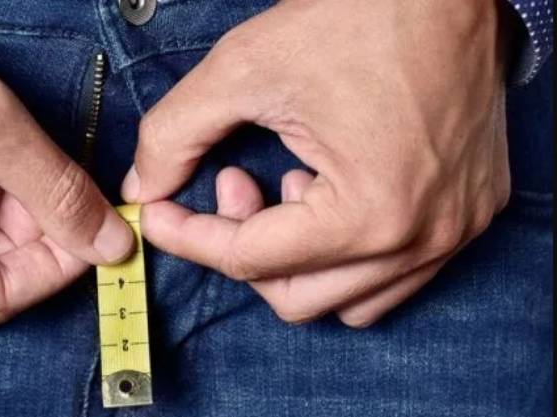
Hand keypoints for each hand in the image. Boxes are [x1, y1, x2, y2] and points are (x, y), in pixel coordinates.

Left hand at [122, 0, 510, 326]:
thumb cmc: (361, 15)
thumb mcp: (245, 69)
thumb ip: (175, 135)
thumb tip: (144, 188)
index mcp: (369, 213)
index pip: (250, 260)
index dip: (188, 236)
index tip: (159, 211)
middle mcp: (421, 240)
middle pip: (294, 296)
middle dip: (243, 246)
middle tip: (228, 183)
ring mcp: (454, 232)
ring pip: (345, 300)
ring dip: (295, 258)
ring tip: (285, 186)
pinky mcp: (469, 215)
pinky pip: (391, 275)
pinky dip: (343, 253)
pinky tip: (325, 191)